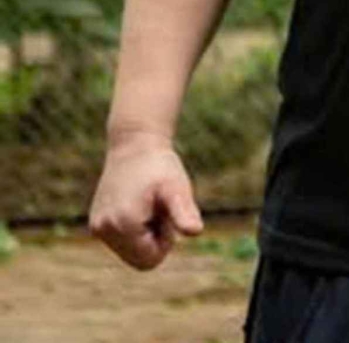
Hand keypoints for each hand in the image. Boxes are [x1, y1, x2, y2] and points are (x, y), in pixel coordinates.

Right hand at [88, 133, 202, 269]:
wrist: (135, 145)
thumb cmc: (160, 167)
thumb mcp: (176, 189)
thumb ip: (184, 212)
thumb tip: (196, 232)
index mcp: (123, 225)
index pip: (150, 261)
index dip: (166, 241)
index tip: (166, 213)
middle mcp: (103, 230)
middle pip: (139, 260)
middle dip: (154, 240)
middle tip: (158, 209)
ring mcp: (96, 227)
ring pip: (130, 252)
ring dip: (144, 234)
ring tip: (148, 205)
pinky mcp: (96, 223)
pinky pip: (121, 242)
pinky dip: (134, 229)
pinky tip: (138, 204)